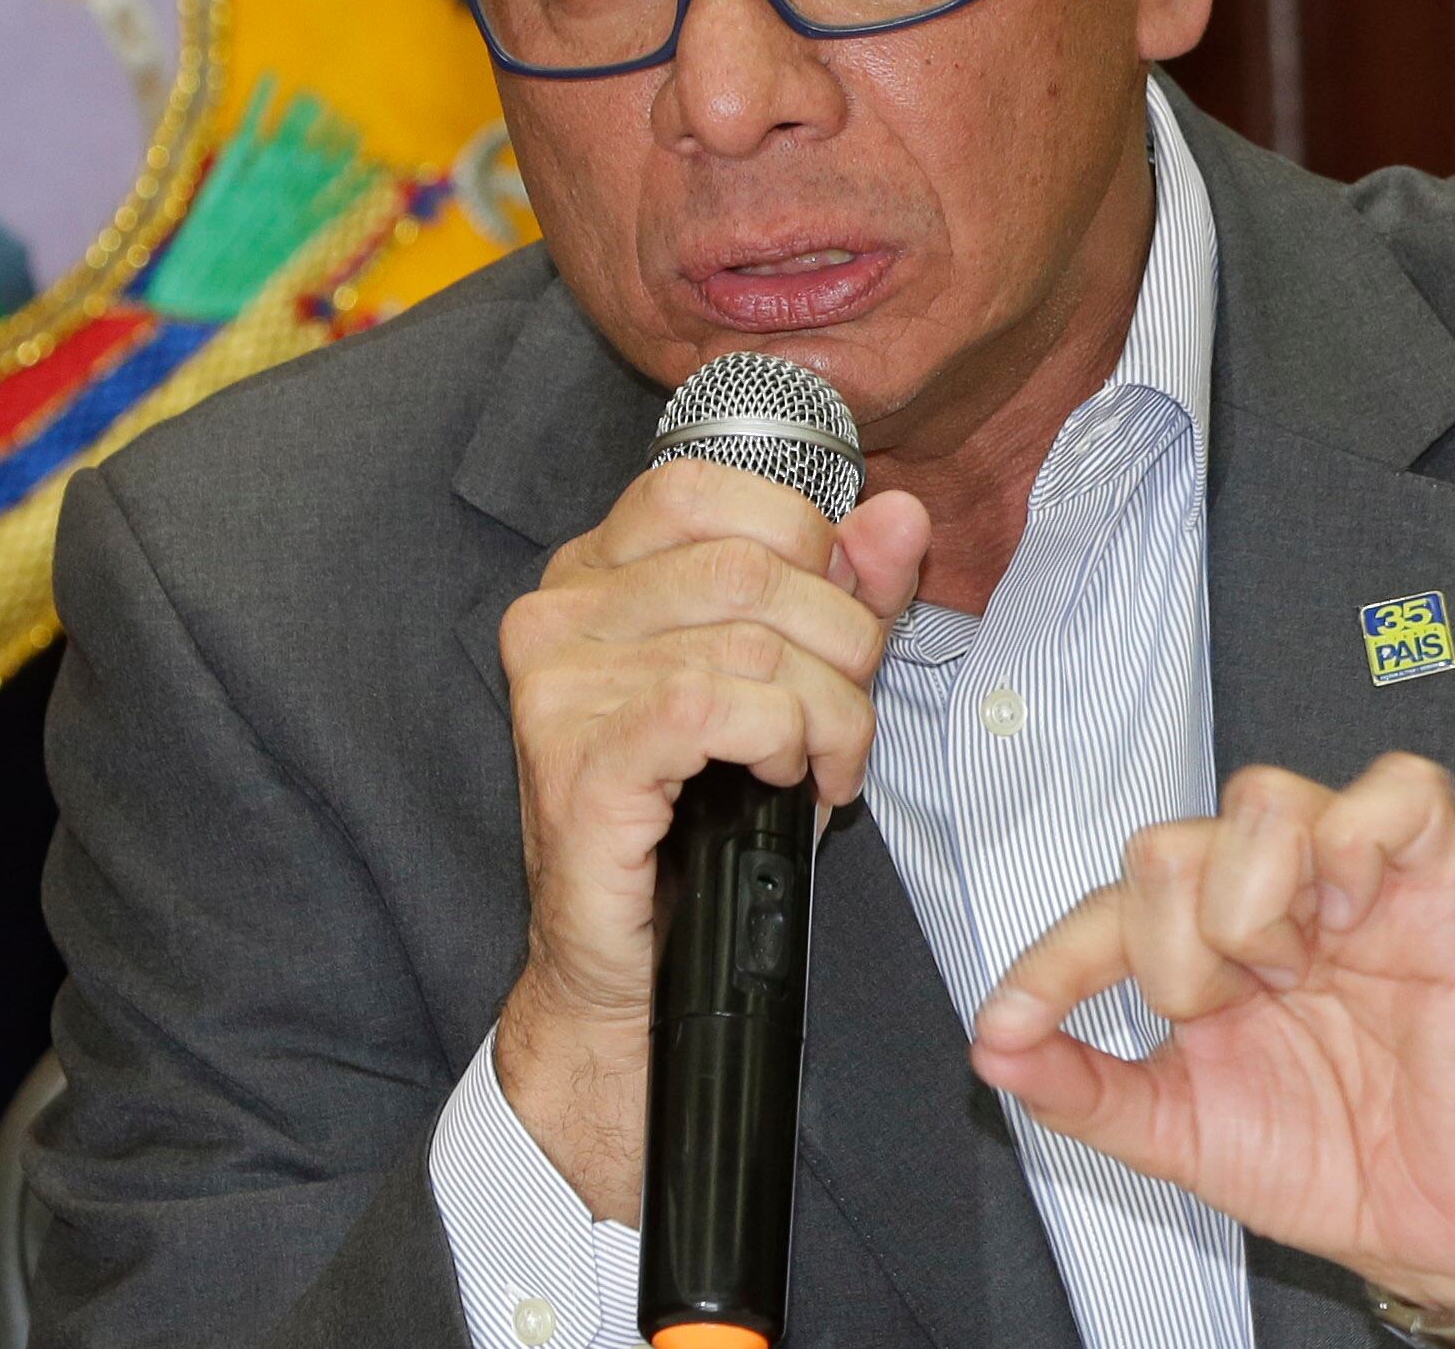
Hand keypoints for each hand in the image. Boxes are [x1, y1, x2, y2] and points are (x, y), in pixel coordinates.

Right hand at [494, 457, 929, 1220]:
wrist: (633, 969)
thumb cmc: (702, 824)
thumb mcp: (792, 682)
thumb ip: (843, 588)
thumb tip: (896, 513)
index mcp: (594, 571)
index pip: (708, 486)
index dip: (803, 543)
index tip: (833, 620)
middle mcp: (558, 611)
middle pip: (750, 565)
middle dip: (839, 642)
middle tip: (845, 717)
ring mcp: (557, 683)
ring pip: (754, 643)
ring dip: (828, 713)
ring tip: (823, 764)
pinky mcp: (578, 757)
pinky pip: (720, 706)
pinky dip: (783, 741)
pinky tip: (786, 780)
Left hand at [969, 755, 1454, 1317]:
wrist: (1441, 1224)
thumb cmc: (1327, 1160)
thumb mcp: (1177, 1132)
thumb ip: (1081, 1089)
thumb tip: (992, 1050)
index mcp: (1205, 943)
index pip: (1106, 903)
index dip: (1051, 962)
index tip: (1017, 1025)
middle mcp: (1272, 897)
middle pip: (1167, 843)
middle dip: (1174, 953)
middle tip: (1233, 1015)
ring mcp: (1354, 882)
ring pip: (1262, 799)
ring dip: (1251, 905)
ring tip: (1292, 976)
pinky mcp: (1444, 884)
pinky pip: (1399, 794)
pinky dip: (1354, 848)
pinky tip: (1348, 925)